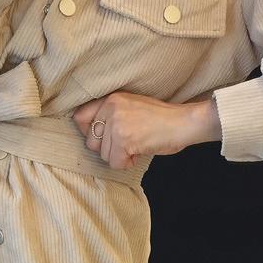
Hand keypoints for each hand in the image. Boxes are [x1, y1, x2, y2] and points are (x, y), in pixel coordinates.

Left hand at [73, 90, 218, 169]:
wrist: (183, 122)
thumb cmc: (161, 118)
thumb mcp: (131, 105)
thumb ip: (111, 114)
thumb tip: (92, 135)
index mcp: (111, 98)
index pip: (79, 117)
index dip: (88, 132)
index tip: (101, 139)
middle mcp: (110, 108)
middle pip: (91, 142)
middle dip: (107, 149)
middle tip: (126, 145)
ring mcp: (116, 124)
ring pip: (103, 155)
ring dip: (120, 157)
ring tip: (137, 146)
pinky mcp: (124, 140)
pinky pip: (115, 164)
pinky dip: (127, 164)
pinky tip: (140, 153)